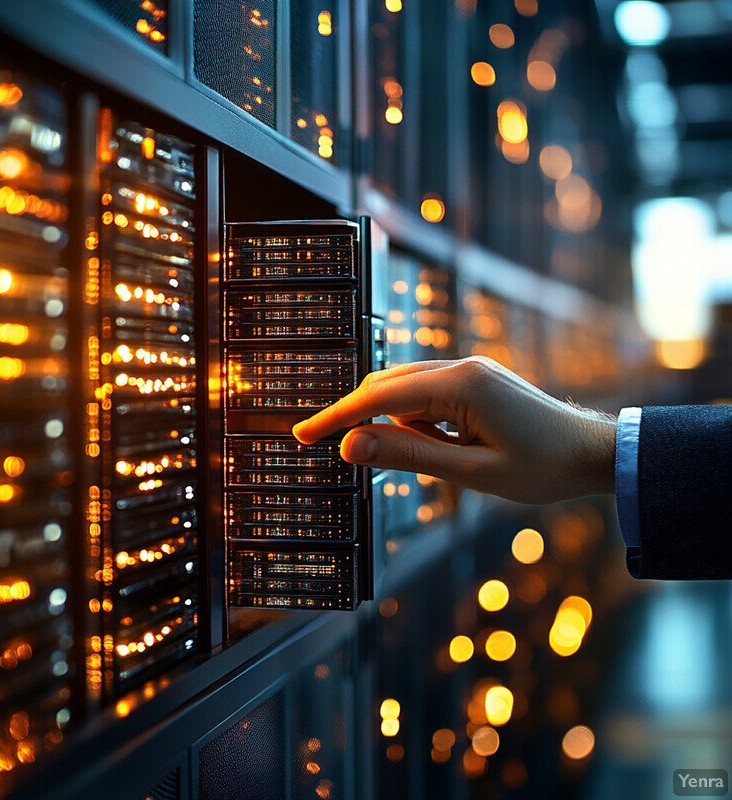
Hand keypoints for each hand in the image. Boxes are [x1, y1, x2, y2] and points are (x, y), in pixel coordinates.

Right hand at [292, 357, 615, 503]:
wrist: (596, 453)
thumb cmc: (543, 468)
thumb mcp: (472, 472)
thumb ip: (409, 455)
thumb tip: (353, 445)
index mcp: (462, 385)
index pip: (381, 397)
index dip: (338, 417)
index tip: (303, 434)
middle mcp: (463, 367)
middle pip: (387, 384)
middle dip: (354, 414)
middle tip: (320, 441)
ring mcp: (471, 370)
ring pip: (406, 389)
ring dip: (389, 420)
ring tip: (412, 458)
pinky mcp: (476, 380)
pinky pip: (428, 394)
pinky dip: (414, 418)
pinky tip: (432, 445)